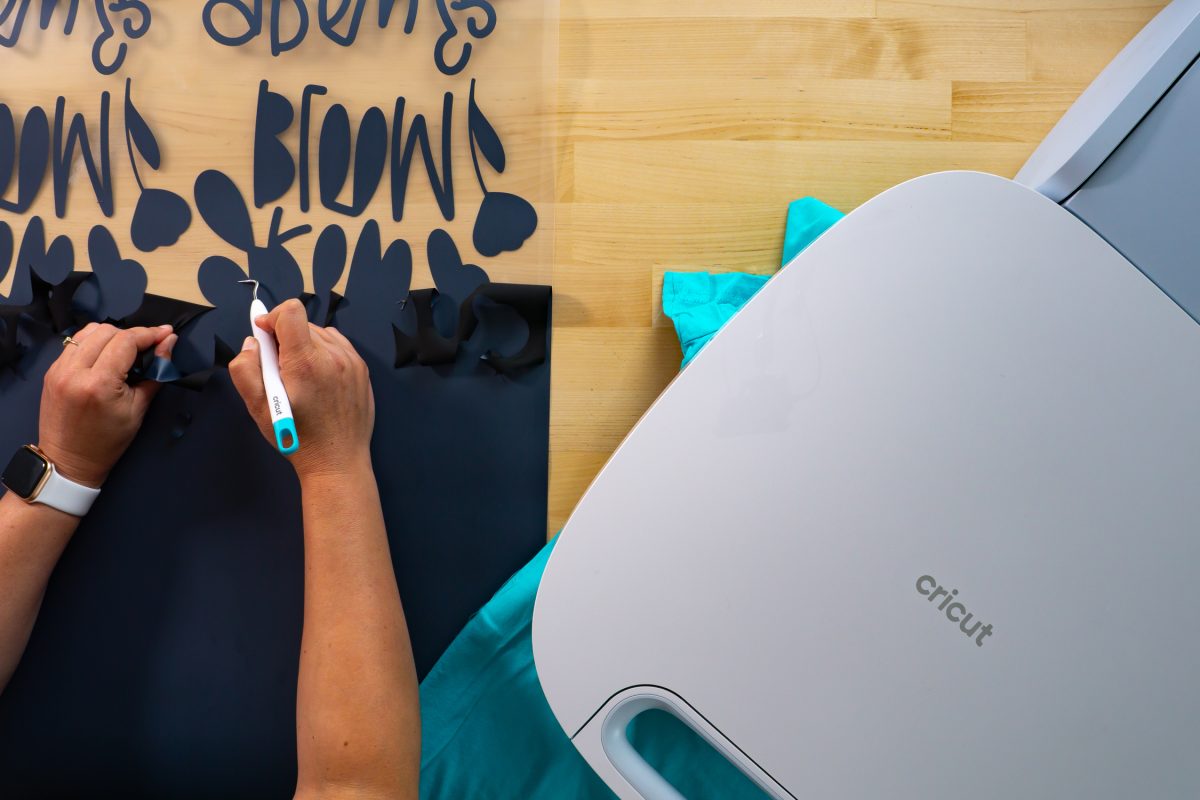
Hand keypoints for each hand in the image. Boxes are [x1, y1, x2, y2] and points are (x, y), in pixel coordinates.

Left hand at [38, 323, 176, 487]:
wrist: (68, 460)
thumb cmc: (107, 441)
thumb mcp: (138, 409)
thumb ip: (155, 372)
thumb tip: (168, 343)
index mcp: (99, 384)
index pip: (126, 341)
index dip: (149, 334)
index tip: (166, 333)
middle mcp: (75, 371)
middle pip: (107, 331)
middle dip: (132, 334)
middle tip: (148, 346)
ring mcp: (59, 369)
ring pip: (88, 331)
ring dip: (112, 335)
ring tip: (126, 349)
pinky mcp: (52, 371)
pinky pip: (75, 343)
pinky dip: (94, 342)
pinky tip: (105, 355)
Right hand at [228, 299, 374, 479]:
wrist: (337, 462)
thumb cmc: (297, 438)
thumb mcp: (258, 409)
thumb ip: (245, 370)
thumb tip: (253, 343)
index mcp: (306, 362)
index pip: (291, 312)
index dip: (272, 318)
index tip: (264, 336)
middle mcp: (333, 356)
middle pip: (303, 324)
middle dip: (285, 338)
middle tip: (279, 368)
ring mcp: (352, 362)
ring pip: (321, 333)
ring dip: (305, 345)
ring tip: (299, 376)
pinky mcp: (362, 370)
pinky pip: (338, 346)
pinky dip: (324, 353)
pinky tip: (317, 378)